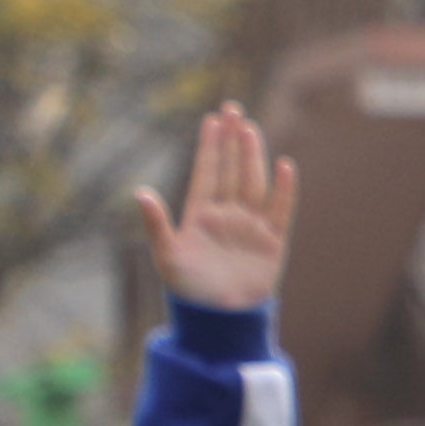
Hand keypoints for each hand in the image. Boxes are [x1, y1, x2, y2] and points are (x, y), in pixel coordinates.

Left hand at [130, 104, 296, 313]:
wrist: (220, 316)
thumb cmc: (188, 288)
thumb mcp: (166, 256)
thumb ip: (156, 224)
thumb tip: (140, 192)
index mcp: (200, 214)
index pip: (206, 172)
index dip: (209, 146)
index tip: (212, 120)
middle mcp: (227, 214)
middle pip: (231, 169)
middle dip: (232, 140)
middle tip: (233, 109)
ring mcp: (251, 225)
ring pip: (253, 182)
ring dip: (252, 156)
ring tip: (250, 129)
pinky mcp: (273, 241)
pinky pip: (280, 209)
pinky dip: (284, 189)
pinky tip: (284, 165)